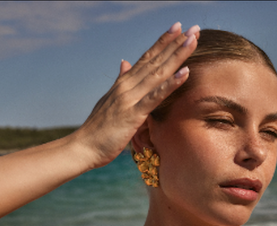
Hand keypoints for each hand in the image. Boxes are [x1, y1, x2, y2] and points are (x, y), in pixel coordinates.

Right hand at [73, 22, 199, 168]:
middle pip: (155, 60)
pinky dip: (170, 84)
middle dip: (175, 43)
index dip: (163, 42)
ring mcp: (130, 98)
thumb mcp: (109, 100)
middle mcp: (127, 86)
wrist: (83, 147)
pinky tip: (184, 73)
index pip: (147, 58)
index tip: (178, 28)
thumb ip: (120, 81)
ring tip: (193, 40)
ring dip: (177, 56)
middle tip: (193, 28)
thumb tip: (125, 63)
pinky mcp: (133, 114)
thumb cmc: (98, 129)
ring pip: (158, 72)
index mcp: (123, 83)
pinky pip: (155, 97)